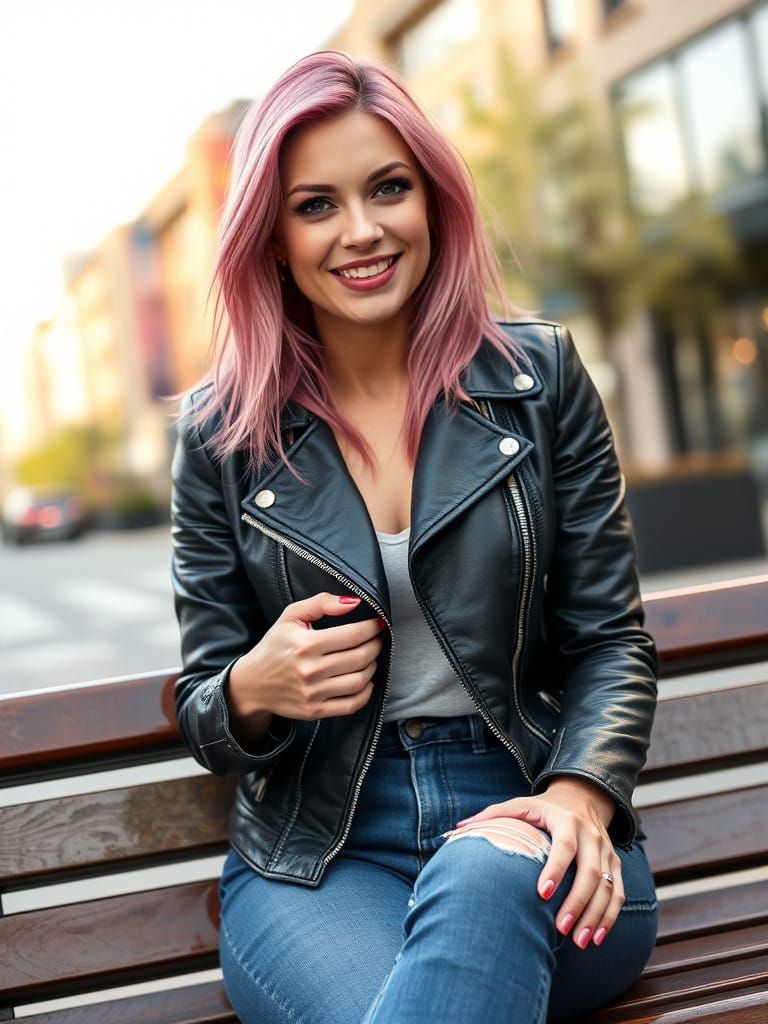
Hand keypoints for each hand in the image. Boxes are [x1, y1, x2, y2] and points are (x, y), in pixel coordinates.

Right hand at [228, 592, 385, 721]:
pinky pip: (351, 705)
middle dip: (376, 645)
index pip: (353, 635)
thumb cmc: (274, 646)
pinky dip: (366, 693)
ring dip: (372, 667)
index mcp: (306, 643)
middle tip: (377, 639)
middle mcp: (310, 670)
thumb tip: (354, 602)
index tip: (378, 624)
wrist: (252, 684)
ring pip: (359, 680)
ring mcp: (313, 693)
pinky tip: (365, 681)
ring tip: (370, 658)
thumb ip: (321, 603)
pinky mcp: (314, 711)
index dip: (372, 628)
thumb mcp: (291, 617)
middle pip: (360, 657)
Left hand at [452, 777, 623, 948]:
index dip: (555, 869)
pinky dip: (610, 916)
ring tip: (580, 942)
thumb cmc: (543, 808)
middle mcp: (591, 834)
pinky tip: (596, 937)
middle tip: (560, 928)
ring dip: (596, 916)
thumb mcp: (520, 804)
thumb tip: (457, 829)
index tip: (541, 894)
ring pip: (608, 886)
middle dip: (577, 901)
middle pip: (590, 871)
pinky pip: (617, 893)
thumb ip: (492, 815)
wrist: (582, 797)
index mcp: (566, 819)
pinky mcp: (615, 864)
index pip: (565, 845)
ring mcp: (606, 851)